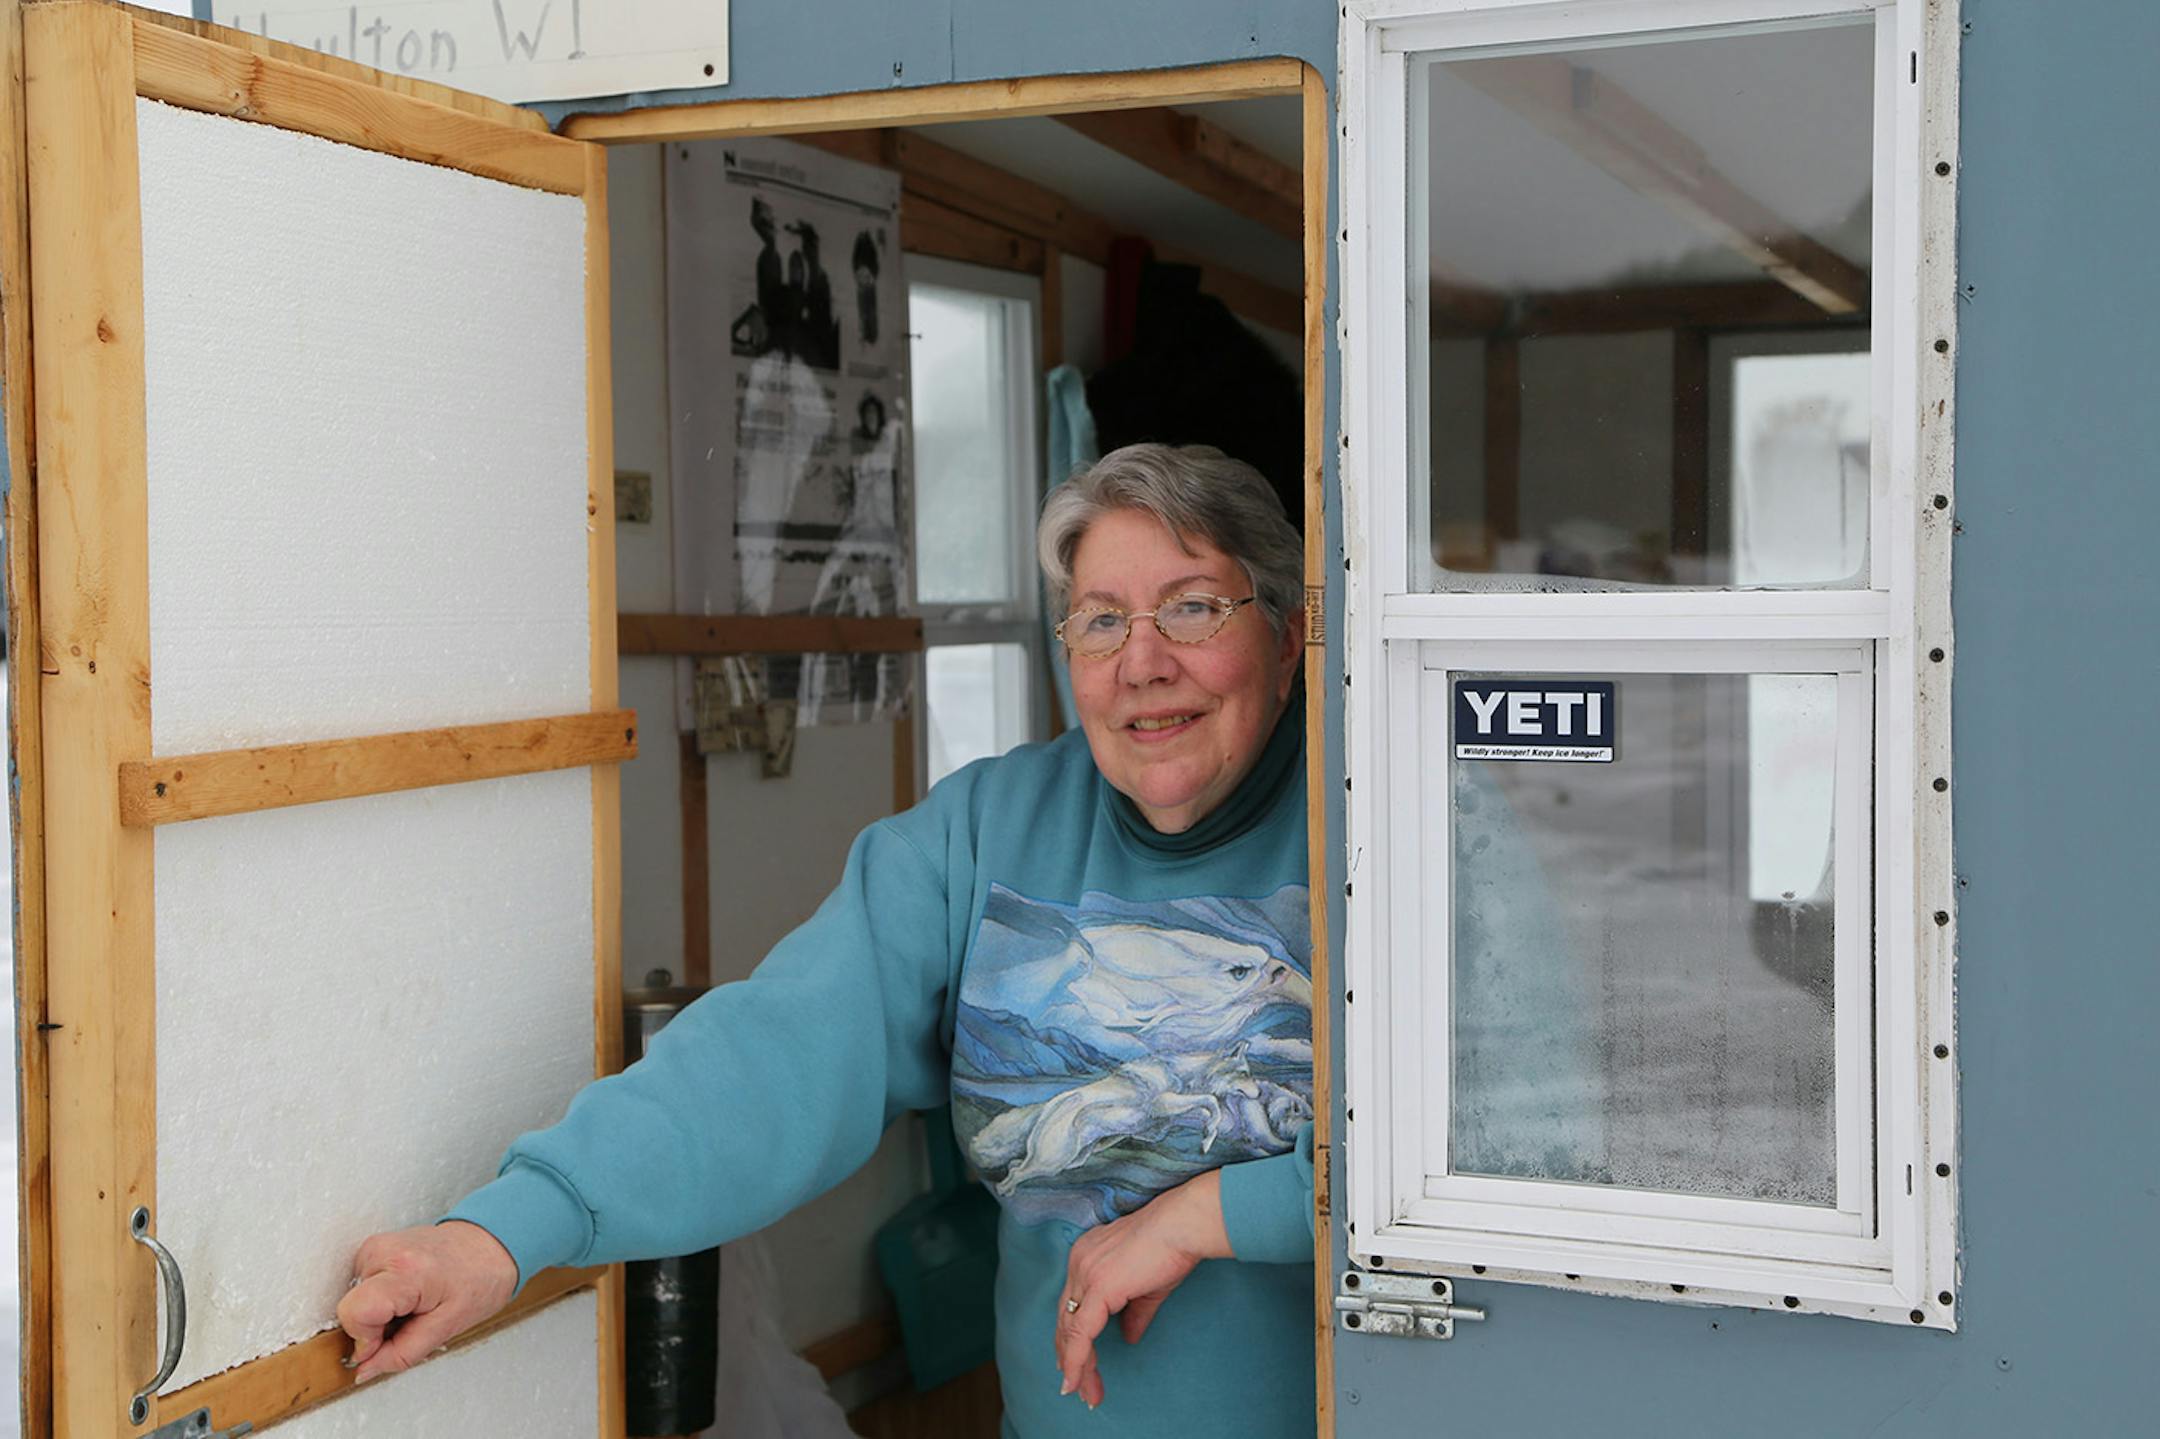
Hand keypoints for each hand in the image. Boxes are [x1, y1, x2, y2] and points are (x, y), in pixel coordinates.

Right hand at [336, 1221, 518, 1382]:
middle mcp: (385, 1251)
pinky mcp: (374, 1248)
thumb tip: (365, 1368)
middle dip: (375, 1327)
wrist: (489, 1245)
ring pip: (354, 1300)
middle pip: (350, 1309)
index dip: (365, 1338)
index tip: (386, 1342)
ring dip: (379, 1313)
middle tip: (410, 1320)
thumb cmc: (479, 1280)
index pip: (354, 1313)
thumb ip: (402, 1353)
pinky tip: (407, 1294)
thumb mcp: (448, 1327)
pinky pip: (361, 1287)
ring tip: (413, 1304)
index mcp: (406, 1270)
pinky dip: (380, 1299)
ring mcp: (377, 1246)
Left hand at [1054, 1169, 1232, 1408]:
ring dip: (1076, 1366)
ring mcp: (1085, 1273)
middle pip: (1065, 1320)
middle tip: (1076, 1388)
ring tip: (1084, 1394)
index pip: (1071, 1304)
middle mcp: (1078, 1263)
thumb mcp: (1148, 1287)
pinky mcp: (1098, 1287)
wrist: (1183, 1226)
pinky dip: (1077, 1360)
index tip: (1074, 1365)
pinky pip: (1081, 1333)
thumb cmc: (1172, 1248)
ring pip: (1070, 1330)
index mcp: (1086, 1256)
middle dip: (1070, 1357)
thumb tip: (1131, 1336)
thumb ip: (1134, 1312)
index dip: (1071, 1337)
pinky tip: (1078, 1381)